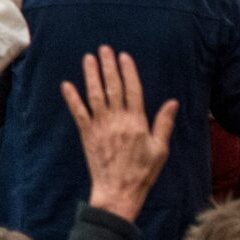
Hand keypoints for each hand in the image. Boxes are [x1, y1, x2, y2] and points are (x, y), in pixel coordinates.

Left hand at [64, 46, 177, 220]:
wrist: (119, 191)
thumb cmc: (143, 172)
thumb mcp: (160, 148)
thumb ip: (164, 123)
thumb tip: (173, 102)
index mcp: (137, 122)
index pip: (133, 90)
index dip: (128, 71)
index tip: (124, 56)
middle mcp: (118, 120)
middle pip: (113, 87)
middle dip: (108, 67)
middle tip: (104, 49)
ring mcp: (101, 127)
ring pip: (95, 96)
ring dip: (91, 76)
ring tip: (88, 58)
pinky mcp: (87, 135)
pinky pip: (78, 113)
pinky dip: (72, 98)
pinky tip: (66, 85)